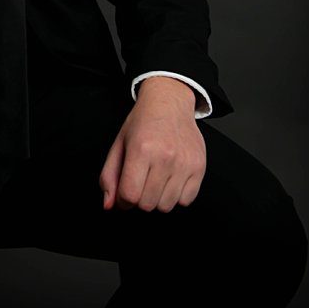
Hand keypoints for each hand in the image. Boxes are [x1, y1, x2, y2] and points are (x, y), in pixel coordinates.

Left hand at [98, 76, 205, 211]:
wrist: (170, 101)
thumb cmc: (143, 122)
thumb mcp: (119, 144)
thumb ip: (109, 177)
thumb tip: (109, 205)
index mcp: (142, 149)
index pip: (129, 196)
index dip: (124, 198)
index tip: (127, 189)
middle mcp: (165, 156)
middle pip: (147, 205)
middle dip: (140, 198)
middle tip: (142, 180)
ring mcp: (185, 162)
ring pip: (166, 206)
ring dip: (158, 198)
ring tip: (157, 179)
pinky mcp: (199, 166)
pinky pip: (186, 200)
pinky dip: (177, 196)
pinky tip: (172, 180)